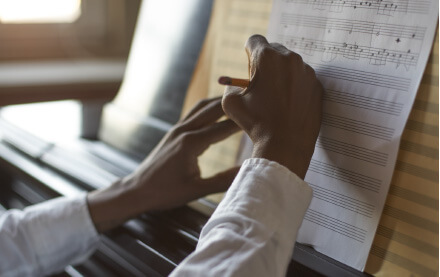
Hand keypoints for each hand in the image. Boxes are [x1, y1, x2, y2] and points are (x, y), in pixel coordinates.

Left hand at [87, 97, 239, 231]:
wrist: (137, 190)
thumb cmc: (166, 193)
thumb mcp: (197, 190)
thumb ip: (223, 180)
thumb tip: (247, 172)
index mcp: (191, 143)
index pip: (223, 127)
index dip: (243, 121)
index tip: (261, 116)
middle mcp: (184, 130)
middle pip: (213, 109)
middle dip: (234, 104)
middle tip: (254, 98)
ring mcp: (177, 128)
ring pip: (202, 107)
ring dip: (220, 101)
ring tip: (239, 99)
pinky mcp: (174, 131)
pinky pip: (194, 113)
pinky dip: (209, 108)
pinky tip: (217, 110)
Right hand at [222, 35, 322, 177]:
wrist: (285, 146)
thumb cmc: (256, 124)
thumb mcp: (231, 103)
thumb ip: (230, 85)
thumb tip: (236, 82)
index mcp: (267, 58)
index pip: (255, 40)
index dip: (248, 52)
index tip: (249, 66)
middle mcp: (290, 59)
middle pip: (274, 50)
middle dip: (266, 63)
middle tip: (261, 84)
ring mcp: (307, 72)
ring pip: (290, 64)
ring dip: (281, 75)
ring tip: (275, 99)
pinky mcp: (317, 86)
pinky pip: (303, 78)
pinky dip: (295, 86)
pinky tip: (288, 105)